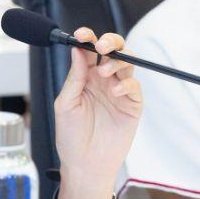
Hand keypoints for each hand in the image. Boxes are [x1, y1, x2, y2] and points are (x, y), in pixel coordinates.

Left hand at [51, 28, 140, 198]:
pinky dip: (127, 83)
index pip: (89, 50)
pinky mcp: (132, 104)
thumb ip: (74, 77)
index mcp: (85, 77)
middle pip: (113, 50)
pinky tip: (115, 91)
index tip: (81, 34)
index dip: (87, 38)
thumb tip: (77, 50)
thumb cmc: (72, 137)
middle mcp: (104, 80)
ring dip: (117, 61)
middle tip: (100, 46)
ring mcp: (119, 91)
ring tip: (105, 73)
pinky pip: (134, 86)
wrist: (85, 164)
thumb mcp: (65, 104)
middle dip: (110, 42)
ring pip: (127, 63)